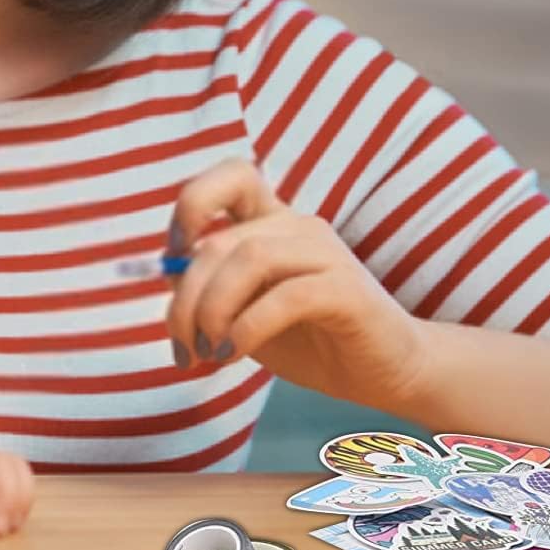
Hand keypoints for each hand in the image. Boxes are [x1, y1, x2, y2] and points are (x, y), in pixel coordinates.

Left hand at [166, 158, 422, 402]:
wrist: (383, 373)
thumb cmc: (308, 339)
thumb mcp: (242, 312)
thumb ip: (207, 290)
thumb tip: (165, 278)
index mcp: (271, 221)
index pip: (230, 176)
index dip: (190, 206)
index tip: (172, 260)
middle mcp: (298, 226)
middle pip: (219, 240)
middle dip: (186, 298)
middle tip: (183, 347)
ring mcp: (326, 252)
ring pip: (249, 258)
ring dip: (213, 311)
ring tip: (209, 352)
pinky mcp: (347, 290)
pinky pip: (286, 296)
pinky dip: (248, 326)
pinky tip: (234, 353)